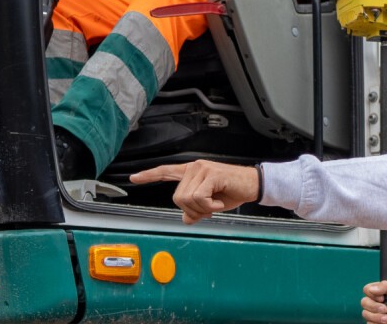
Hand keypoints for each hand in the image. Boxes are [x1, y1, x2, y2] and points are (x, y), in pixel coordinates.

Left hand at [129, 160, 258, 223]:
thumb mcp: (211, 205)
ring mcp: (201, 169)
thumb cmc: (232, 192)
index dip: (149, 175)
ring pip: (187, 199)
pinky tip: (220, 199)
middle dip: (193, 209)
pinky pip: (199, 197)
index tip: (134, 178)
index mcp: (192, 172)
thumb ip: (196, 210)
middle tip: (210, 206)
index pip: (166, 172)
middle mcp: (194, 167)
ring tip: (216, 201)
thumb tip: (186, 219)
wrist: (252, 185)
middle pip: (177, 198)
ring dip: (203, 207)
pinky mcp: (210, 174)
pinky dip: (210, 205)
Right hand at [361, 281, 386, 323]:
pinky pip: (369, 323)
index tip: (382, 297)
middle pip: (364, 302)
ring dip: (377, 317)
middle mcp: (376, 302)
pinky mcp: (376, 323)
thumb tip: (372, 289)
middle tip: (386, 309)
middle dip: (375, 307)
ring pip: (365, 314)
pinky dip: (377, 323)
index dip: (372, 294)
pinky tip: (386, 323)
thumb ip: (386, 285)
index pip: (367, 289)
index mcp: (380, 292)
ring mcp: (375, 313)